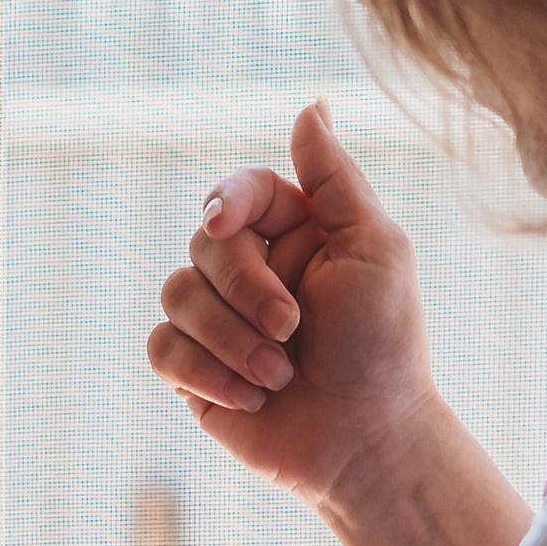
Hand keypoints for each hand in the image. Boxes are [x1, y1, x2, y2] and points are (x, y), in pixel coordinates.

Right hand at [147, 101, 437, 511]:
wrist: (366, 441)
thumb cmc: (383, 345)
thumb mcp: (375, 248)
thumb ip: (335, 178)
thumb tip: (310, 103)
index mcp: (294, 234)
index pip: (238, 194)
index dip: (226, 203)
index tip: (229, 226)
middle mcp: (250, 272)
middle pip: (202, 247)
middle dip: (246, 292)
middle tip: (294, 331)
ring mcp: (218, 322)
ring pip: (176, 296)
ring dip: (231, 340)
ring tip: (279, 374)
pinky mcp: (194, 371)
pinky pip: (163, 348)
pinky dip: (205, 372)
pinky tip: (250, 396)